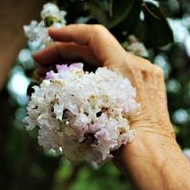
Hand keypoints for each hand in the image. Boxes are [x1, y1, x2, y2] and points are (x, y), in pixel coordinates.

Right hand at [33, 24, 176, 151]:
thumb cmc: (120, 138)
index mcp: (124, 65)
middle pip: (95, 50)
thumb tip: (55, 78)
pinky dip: (96, 76)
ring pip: (106, 63)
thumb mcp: (88, 107)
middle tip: (39, 64)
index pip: (94, 36)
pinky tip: (78, 86)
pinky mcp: (148, 88)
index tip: (49, 34)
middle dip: (64, 54)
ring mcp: (145, 76)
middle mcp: (137, 65)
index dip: (69, 32)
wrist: (150, 156)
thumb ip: (72, 85)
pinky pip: (118, 74)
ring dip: (78, 67)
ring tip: (52, 77)